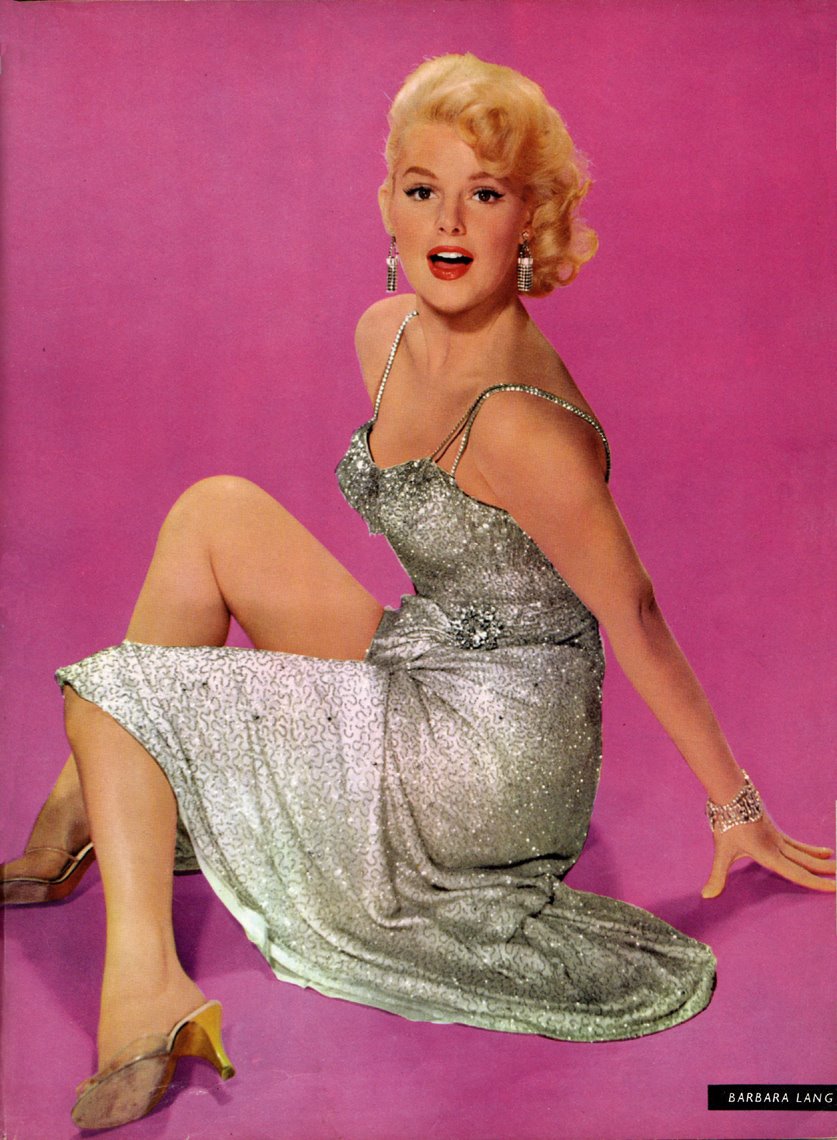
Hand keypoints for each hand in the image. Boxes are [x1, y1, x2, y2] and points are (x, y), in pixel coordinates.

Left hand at [702, 814, 835, 897]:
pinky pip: (794, 841)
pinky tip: (816, 849)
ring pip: (802, 850)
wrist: (731, 793)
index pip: (797, 873)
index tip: (834, 887)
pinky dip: (806, 847)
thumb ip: (717, 876)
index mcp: (769, 855)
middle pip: (805, 862)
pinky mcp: (772, 827)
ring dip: (818, 858)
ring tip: (833, 860)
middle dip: (823, 872)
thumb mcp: (722, 851)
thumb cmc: (727, 822)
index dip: (816, 882)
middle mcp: (777, 846)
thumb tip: (706, 896)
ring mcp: (776, 835)